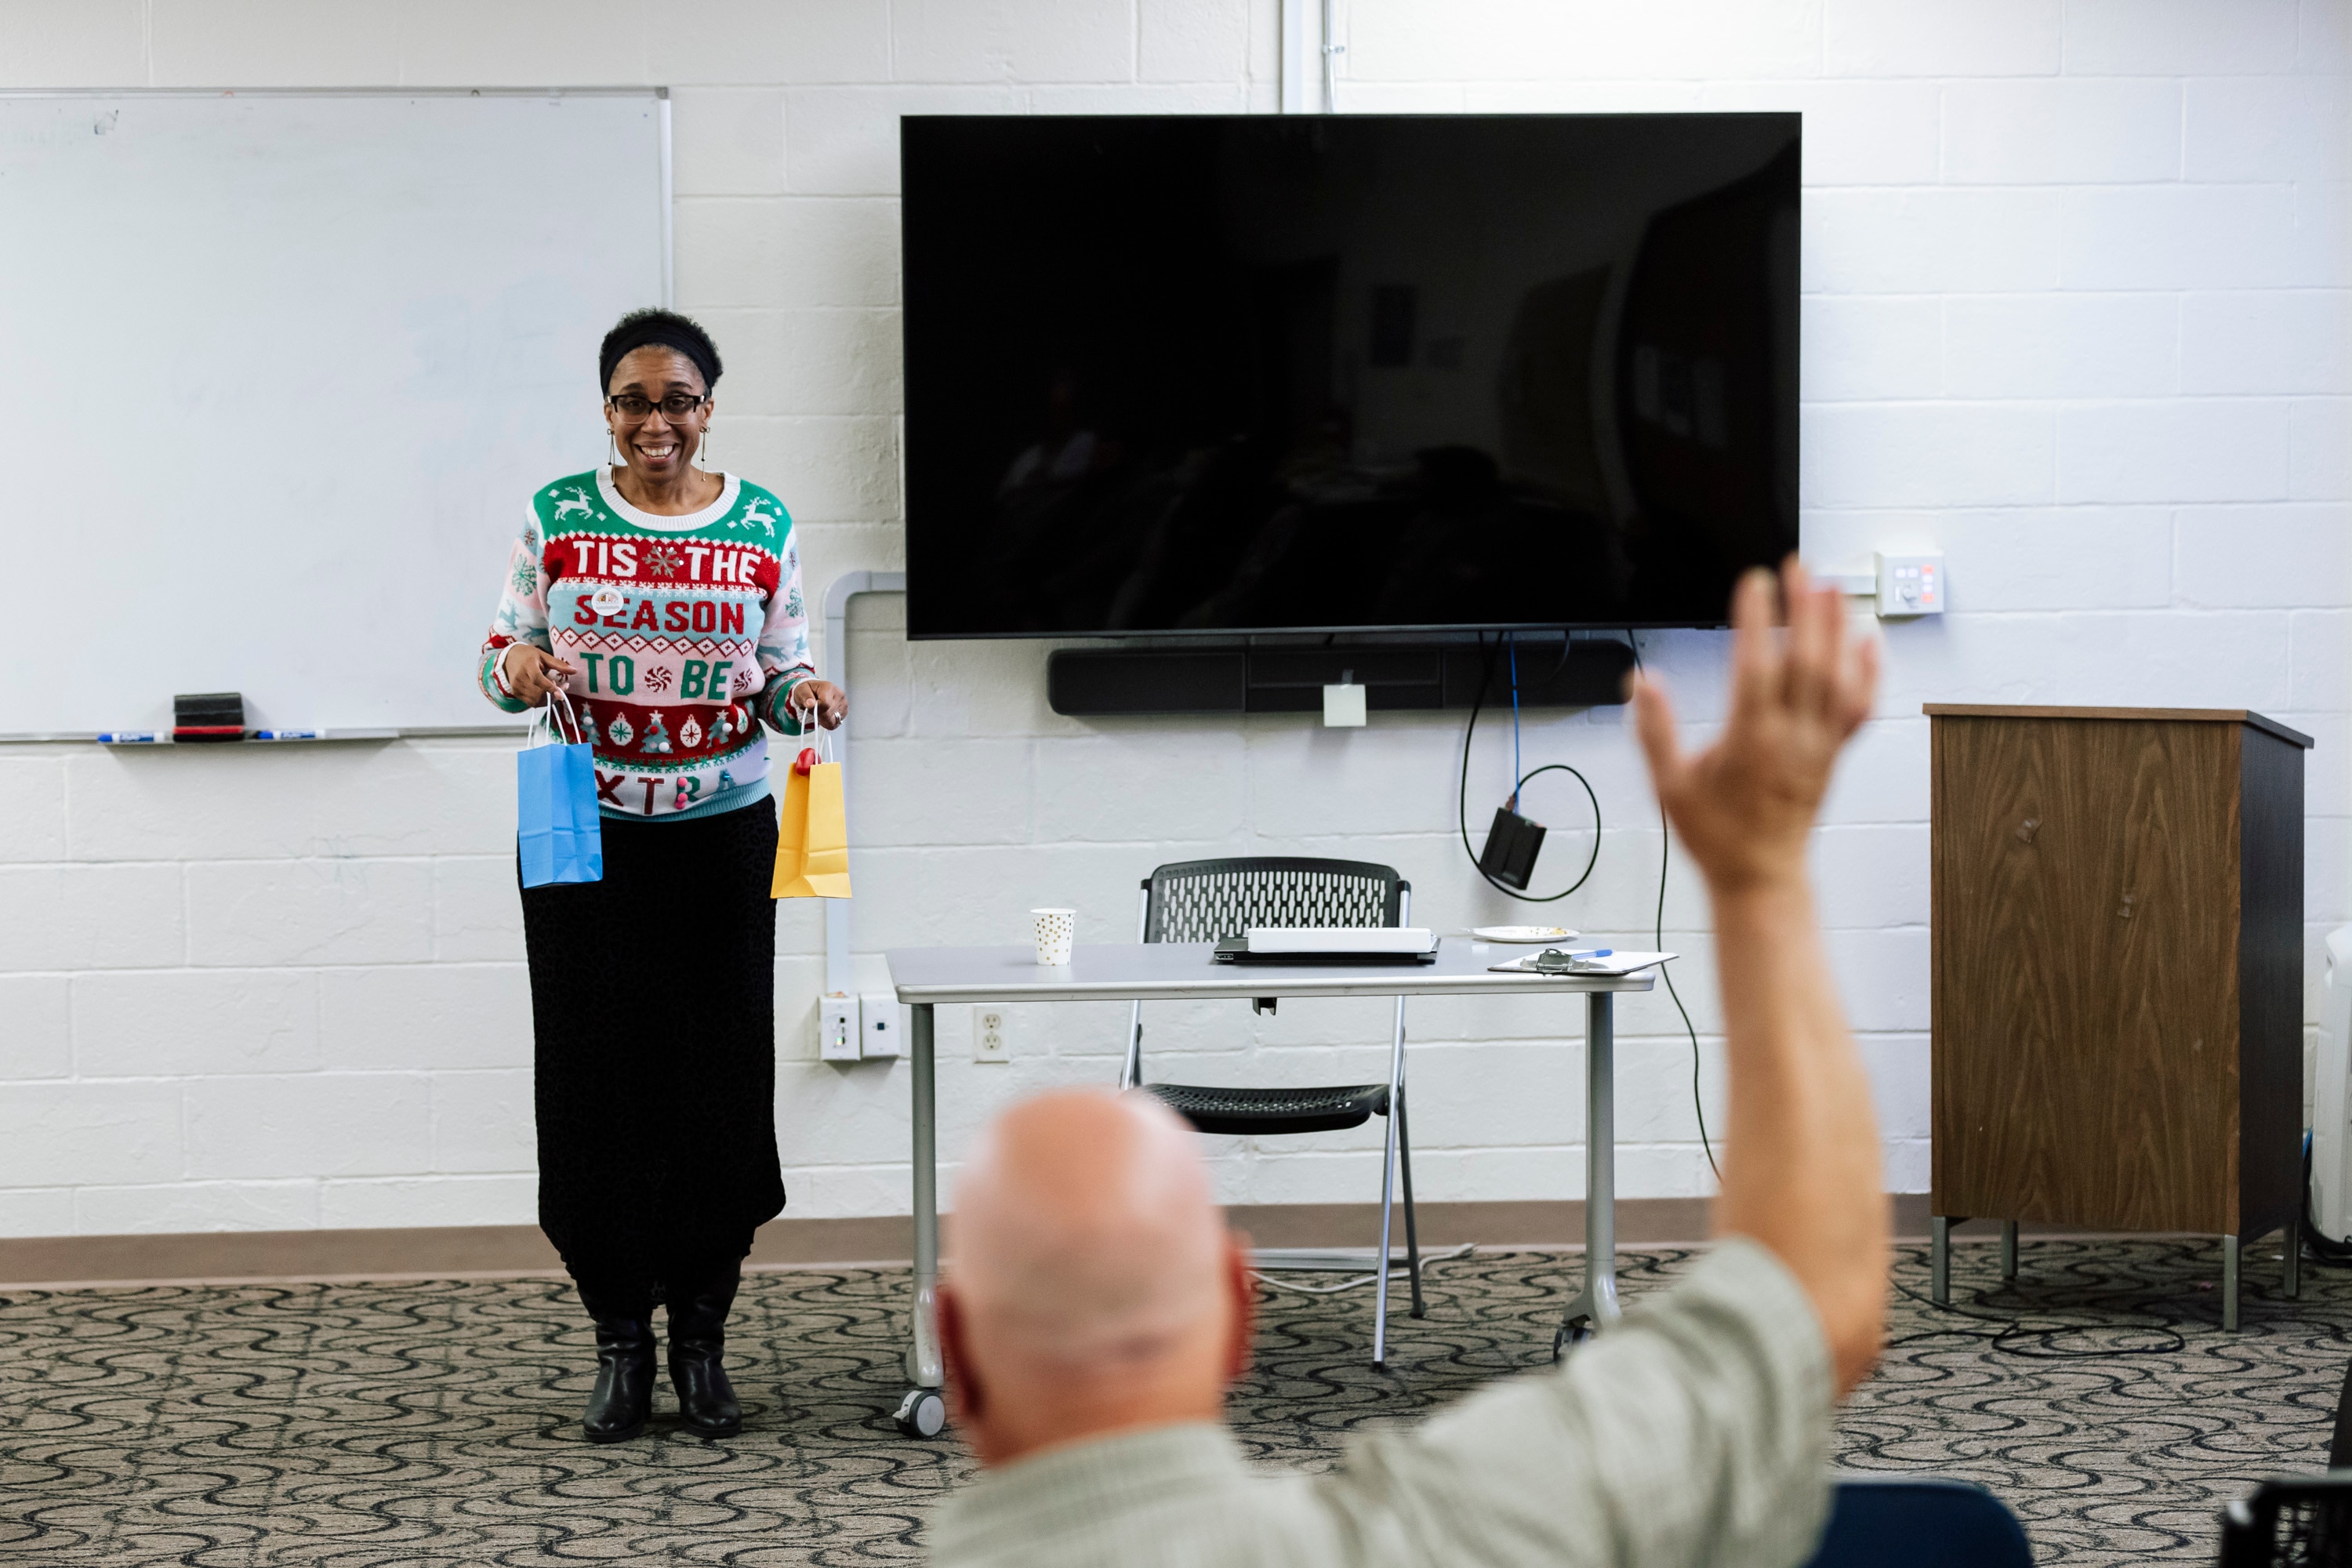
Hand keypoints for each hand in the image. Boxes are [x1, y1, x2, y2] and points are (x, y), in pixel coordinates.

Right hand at [501, 645, 576, 706]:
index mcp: (527, 665)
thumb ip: (559, 664)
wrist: (509, 658)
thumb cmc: (528, 655)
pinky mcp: (515, 693)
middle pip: (538, 693)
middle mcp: (519, 677)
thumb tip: (575, 671)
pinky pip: (531, 703)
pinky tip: (546, 693)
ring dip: (549, 699)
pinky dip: (542, 701)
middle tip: (563, 687)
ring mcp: (516, 686)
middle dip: (553, 695)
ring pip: (536, 701)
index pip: (538, 680)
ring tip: (555, 688)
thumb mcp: (544, 656)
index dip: (550, 688)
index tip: (561, 694)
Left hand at [793, 680, 848, 729]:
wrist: (814, 691)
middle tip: (813, 708)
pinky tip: (824, 713)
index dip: (816, 709)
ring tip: (819, 710)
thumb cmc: (807, 690)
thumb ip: (805, 697)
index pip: (825, 704)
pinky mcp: (845, 711)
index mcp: (829, 687)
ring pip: (833, 721)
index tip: (811, 706)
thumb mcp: (801, 691)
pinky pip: (836, 723)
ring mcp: (844, 703)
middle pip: (828, 714)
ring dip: (823, 719)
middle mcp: (839, 694)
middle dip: (818, 714)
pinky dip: (828, 721)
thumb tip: (810, 704)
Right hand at [1631, 557, 1877, 895]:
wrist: (1760, 876)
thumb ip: (1654, 733)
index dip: (1756, 619)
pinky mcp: (1835, 753)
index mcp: (1750, 741)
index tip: (1754, 582)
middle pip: (1807, 661)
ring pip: (1839, 677)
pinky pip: (1861, 708)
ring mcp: (1819, 745)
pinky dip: (1869, 671)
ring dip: (1838, 628)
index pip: (1757, 666)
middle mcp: (1791, 738)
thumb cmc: (1717, 835)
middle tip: (1799, 568)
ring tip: (1832, 587)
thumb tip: (1643, 684)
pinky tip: (1867, 640)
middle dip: (1805, 609)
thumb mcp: (1669, 788)